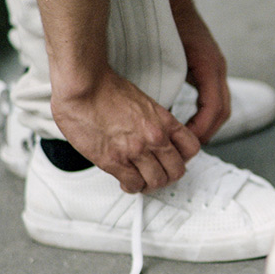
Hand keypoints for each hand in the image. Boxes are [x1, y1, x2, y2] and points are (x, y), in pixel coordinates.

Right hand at [51, 70, 200, 192]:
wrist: (83, 86)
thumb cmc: (106, 89)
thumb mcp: (143, 102)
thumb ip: (153, 122)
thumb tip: (156, 137)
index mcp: (164, 121)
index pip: (191, 148)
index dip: (183, 157)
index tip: (175, 160)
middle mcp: (154, 137)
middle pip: (176, 170)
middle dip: (167, 175)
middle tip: (158, 174)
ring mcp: (135, 151)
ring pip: (157, 182)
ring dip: (150, 184)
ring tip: (141, 180)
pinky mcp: (114, 161)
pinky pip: (133, 184)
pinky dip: (132, 187)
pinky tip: (126, 182)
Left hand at [172, 0, 229, 143]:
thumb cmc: (168, 24)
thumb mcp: (164, 56)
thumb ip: (165, 83)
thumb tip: (159, 114)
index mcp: (210, 67)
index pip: (213, 108)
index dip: (201, 128)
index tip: (185, 142)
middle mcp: (218, 69)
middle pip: (223, 111)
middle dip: (207, 132)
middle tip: (188, 148)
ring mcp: (217, 68)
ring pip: (222, 106)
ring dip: (209, 124)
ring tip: (189, 138)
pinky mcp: (211, 68)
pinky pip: (215, 97)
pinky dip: (206, 113)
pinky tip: (189, 120)